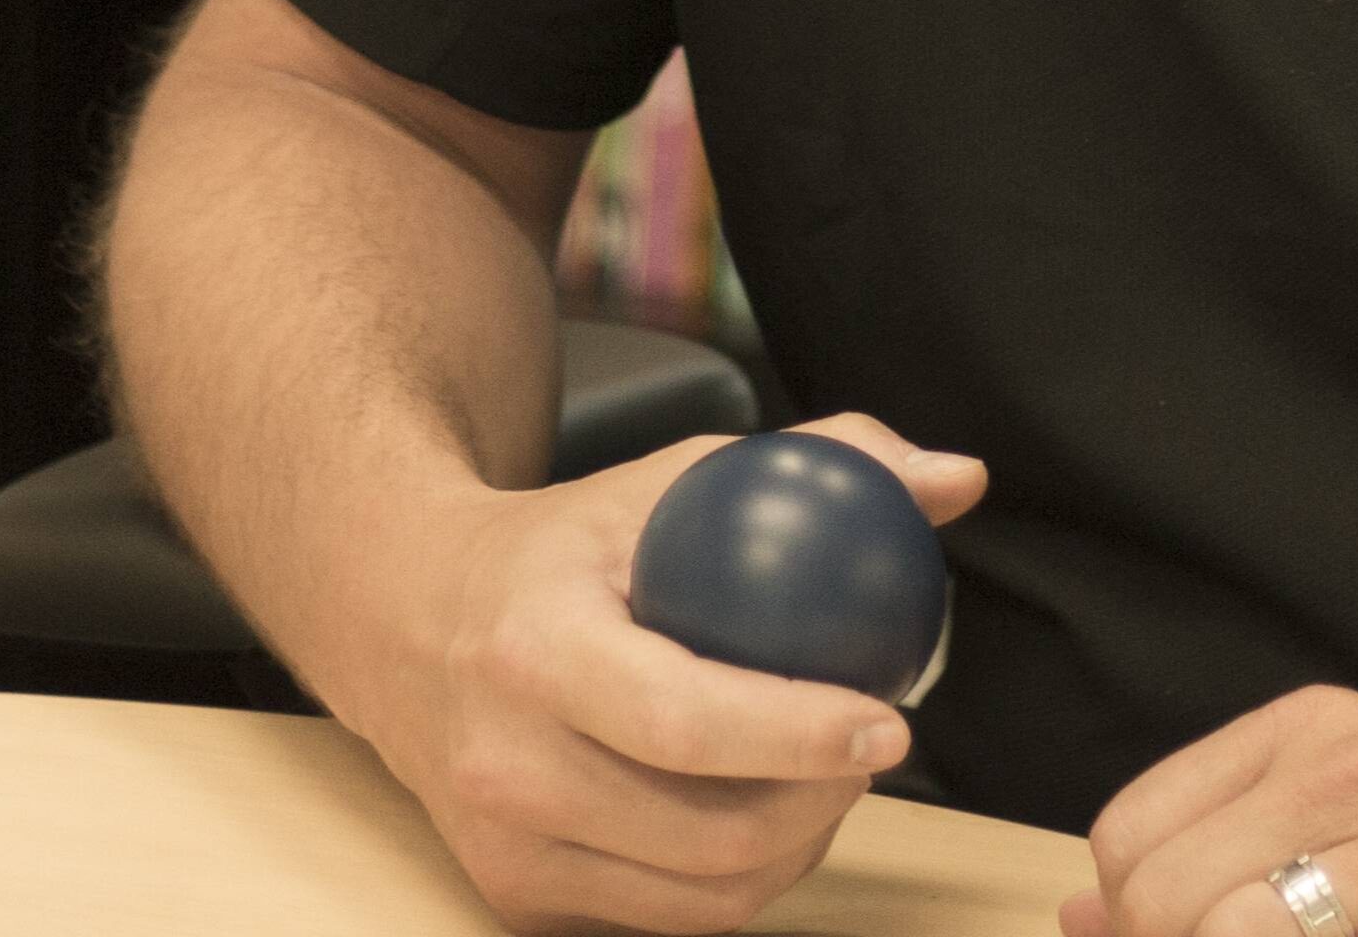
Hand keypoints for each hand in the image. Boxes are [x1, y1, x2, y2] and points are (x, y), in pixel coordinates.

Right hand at [332, 410, 989, 935]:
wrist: (402, 617)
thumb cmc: (555, 549)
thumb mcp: (667, 481)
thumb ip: (817, 466)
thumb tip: (956, 479)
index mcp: (535, 650)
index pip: (685, 722)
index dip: (799, 736)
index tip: (887, 722)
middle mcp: (506, 763)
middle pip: (706, 837)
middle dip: (821, 805)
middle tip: (870, 749)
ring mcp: (505, 846)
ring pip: (700, 899)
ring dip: (792, 850)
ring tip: (823, 782)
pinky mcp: (513, 897)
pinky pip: (662, 918)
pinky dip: (732, 881)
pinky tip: (756, 816)